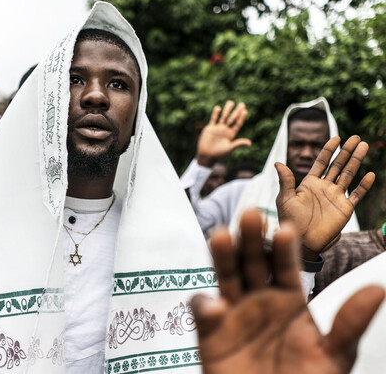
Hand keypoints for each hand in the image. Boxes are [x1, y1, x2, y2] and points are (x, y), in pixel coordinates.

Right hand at [193, 210, 384, 373]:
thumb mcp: (333, 357)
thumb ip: (349, 324)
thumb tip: (378, 289)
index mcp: (288, 298)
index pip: (285, 265)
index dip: (284, 247)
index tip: (287, 230)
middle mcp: (259, 297)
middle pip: (252, 261)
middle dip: (250, 238)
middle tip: (251, 215)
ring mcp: (232, 311)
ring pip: (225, 275)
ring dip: (223, 255)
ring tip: (222, 235)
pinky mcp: (210, 329)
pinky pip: (203, 310)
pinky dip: (204, 305)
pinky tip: (216, 307)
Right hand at [196, 101, 250, 166]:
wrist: (207, 155)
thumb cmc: (219, 154)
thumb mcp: (230, 148)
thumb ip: (238, 144)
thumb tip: (250, 143)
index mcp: (231, 134)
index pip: (238, 124)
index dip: (241, 118)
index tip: (245, 111)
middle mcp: (225, 130)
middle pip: (232, 119)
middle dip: (237, 111)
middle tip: (242, 104)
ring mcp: (218, 128)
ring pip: (223, 117)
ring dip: (227, 110)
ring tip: (231, 102)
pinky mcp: (210, 128)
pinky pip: (213, 119)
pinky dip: (215, 114)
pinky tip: (218, 108)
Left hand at [275, 135, 373, 258]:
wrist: (301, 241)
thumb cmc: (290, 221)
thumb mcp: (285, 199)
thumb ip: (285, 181)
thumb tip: (278, 163)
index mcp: (309, 183)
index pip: (321, 162)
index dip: (328, 150)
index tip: (336, 137)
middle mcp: (324, 187)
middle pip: (338, 165)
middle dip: (346, 151)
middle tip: (355, 138)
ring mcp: (335, 197)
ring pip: (349, 175)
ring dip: (356, 161)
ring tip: (363, 146)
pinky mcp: (345, 208)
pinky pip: (357, 194)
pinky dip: (364, 185)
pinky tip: (370, 174)